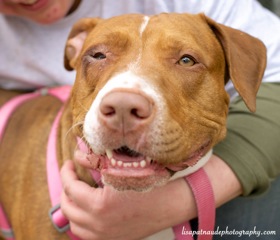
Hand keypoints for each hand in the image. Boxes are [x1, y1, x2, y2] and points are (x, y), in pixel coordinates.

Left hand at [60, 153, 195, 239]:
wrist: (171, 204)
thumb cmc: (149, 183)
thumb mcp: (121, 169)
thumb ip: (94, 162)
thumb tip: (78, 155)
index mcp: (100, 206)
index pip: (70, 187)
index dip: (66, 172)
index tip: (69, 164)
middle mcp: (99, 225)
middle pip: (68, 208)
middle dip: (65, 189)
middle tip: (71, 176)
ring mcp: (105, 236)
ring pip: (75, 225)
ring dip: (72, 207)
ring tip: (77, 194)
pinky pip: (87, 235)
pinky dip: (82, 222)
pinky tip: (87, 210)